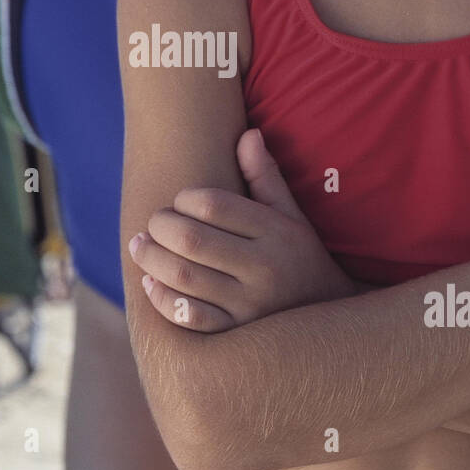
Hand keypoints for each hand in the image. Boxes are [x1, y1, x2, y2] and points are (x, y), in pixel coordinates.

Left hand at [128, 128, 357, 330]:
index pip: (214, 204)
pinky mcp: (236, 335)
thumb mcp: (292, 217)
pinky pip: (189, 316)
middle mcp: (265, 269)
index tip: (179, 201)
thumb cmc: (302, 260)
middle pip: (191, 239)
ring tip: (140, 247)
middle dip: (160, 227)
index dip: (184, 198)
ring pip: (183, 277)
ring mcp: (250, 307)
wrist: (330, 326)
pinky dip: (162, 298)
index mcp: (277, 233)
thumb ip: (266, 178)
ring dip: (151, 258)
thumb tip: (248, 134)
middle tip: (151, 224)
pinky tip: (151, 283)